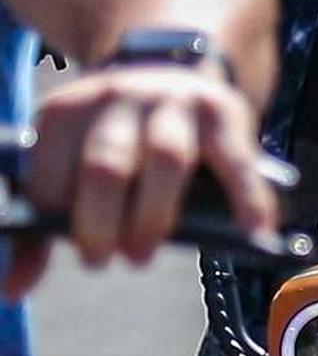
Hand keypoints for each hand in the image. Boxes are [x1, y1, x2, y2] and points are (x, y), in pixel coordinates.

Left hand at [9, 64, 277, 297]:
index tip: (73, 247)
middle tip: (102, 260)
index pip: (51, 167)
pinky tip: (256, 231)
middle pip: (106, 164)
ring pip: (167, 158)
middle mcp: (119, 98)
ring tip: (142, 255)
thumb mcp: (69, 164)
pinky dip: (247, 198)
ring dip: (154, 215)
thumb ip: (43, 225)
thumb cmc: (116, 138)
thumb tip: (14, 291)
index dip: (57, 214)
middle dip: (101, 222)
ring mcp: (175, 102)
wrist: (172, 65)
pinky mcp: (223, 112)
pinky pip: (235, 160)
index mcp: (67, 110)